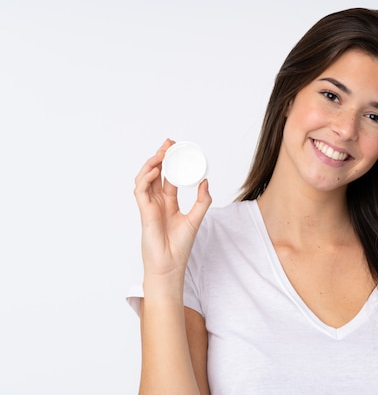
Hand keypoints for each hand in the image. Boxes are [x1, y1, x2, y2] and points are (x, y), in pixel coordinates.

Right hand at [134, 139, 211, 286]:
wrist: (170, 265)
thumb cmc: (180, 246)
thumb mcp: (196, 218)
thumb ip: (202, 200)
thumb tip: (206, 181)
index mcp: (169, 203)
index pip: (169, 177)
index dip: (172, 163)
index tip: (178, 149)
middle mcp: (157, 202)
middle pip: (156, 174)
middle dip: (161, 157)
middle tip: (169, 143)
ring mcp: (149, 206)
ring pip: (145, 178)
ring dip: (152, 164)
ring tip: (162, 153)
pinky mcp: (144, 212)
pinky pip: (141, 191)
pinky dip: (146, 179)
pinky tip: (156, 170)